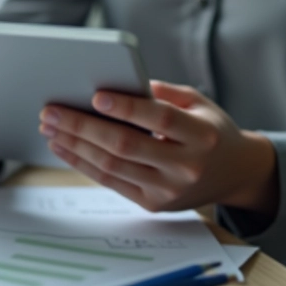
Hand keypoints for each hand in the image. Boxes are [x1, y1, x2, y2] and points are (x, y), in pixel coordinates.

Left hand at [39, 80, 278, 215]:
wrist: (236, 173)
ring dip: (75, 146)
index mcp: (203, 136)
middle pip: (126, 145)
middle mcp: (187, 166)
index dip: (127, 107)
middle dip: (82, 126)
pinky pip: (111, 182)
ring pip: (113, 166)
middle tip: (50, 111)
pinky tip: (63, 146)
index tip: (95, 95)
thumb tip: (116, 81)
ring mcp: (169, 190)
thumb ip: (162, 92)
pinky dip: (82, 163)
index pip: (160, 119)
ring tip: (49, 127)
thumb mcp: (198, 102)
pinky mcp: (154, 204)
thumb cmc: (210, 129)